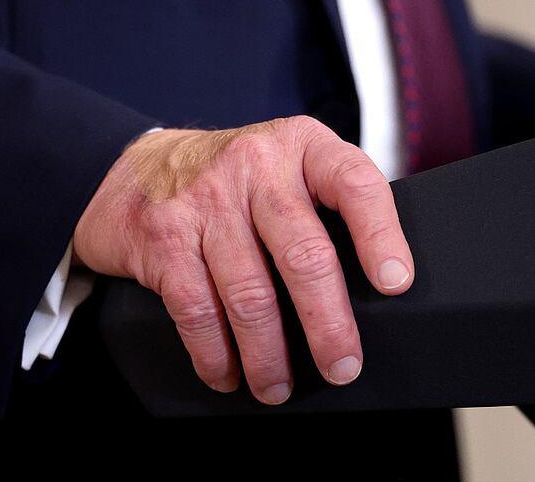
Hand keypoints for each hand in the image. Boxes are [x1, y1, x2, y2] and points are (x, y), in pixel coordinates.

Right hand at [74, 116, 413, 404]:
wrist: (139, 168)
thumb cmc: (233, 181)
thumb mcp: (285, 167)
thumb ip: (323, 205)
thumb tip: (370, 291)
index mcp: (301, 147)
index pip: (354, 183)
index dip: (380, 235)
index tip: (395, 284)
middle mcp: (255, 166)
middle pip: (304, 254)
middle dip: (327, 323)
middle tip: (341, 366)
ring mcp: (206, 200)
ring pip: (250, 294)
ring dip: (268, 355)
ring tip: (277, 386)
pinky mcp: (165, 236)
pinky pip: (197, 309)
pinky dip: (215, 353)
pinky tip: (227, 373)